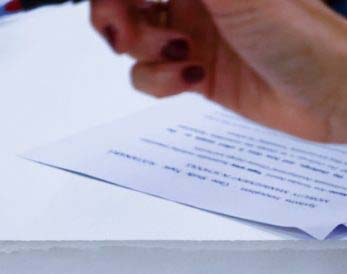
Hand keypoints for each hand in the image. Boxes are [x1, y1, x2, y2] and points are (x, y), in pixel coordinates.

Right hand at [91, 0, 346, 141]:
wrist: (331, 96)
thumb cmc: (303, 38)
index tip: (118, 5)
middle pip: (126, 2)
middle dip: (115, 16)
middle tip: (123, 35)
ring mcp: (191, 35)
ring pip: (131, 39)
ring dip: (144, 52)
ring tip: (180, 57)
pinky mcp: (191, 74)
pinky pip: (147, 76)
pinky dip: (160, 81)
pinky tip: (193, 78)